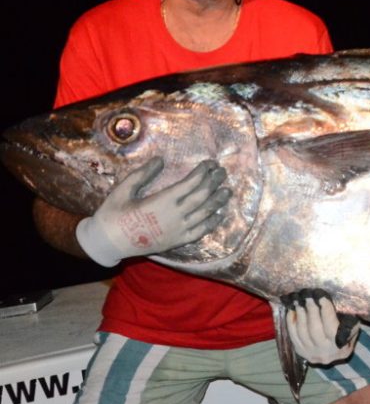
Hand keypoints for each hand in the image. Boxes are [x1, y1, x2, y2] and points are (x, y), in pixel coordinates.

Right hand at [76, 158, 230, 266]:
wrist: (106, 243)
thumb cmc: (113, 214)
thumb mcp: (123, 190)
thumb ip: (142, 174)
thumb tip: (160, 160)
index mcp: (162, 201)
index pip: (191, 183)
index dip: (203, 172)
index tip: (210, 163)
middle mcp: (174, 216)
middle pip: (202, 196)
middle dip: (214, 182)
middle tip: (223, 172)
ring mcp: (177, 230)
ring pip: (204, 214)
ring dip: (217, 201)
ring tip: (227, 191)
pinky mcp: (176, 242)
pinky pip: (199, 232)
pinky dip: (211, 223)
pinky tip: (218, 215)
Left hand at [285, 289, 359, 364]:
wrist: (334, 354)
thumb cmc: (346, 335)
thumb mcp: (353, 327)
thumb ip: (348, 319)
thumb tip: (338, 302)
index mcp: (339, 345)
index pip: (331, 327)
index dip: (326, 310)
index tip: (322, 296)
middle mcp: (323, 351)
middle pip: (314, 329)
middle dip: (311, 309)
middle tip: (307, 294)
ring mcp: (310, 352)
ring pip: (302, 331)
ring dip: (299, 313)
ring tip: (298, 299)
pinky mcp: (300, 351)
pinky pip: (293, 334)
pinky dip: (291, 321)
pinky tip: (292, 309)